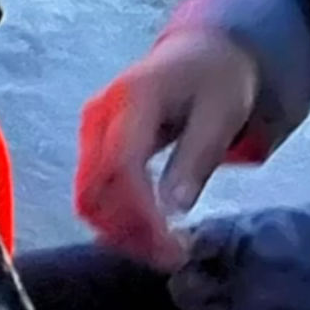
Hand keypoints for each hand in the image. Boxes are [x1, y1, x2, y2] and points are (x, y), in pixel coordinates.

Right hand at [76, 28, 261, 270]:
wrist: (202, 52)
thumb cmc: (217, 79)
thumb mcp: (222, 113)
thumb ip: (196, 157)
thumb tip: (174, 210)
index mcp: (132, 99)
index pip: (122, 166)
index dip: (141, 212)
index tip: (170, 245)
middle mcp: (98, 116)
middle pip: (94, 188)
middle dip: (128, 230)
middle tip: (172, 257)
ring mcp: (90, 131)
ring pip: (87, 196)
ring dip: (120, 230)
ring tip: (164, 249)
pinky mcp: (93, 145)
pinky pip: (93, 190)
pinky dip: (117, 218)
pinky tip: (149, 231)